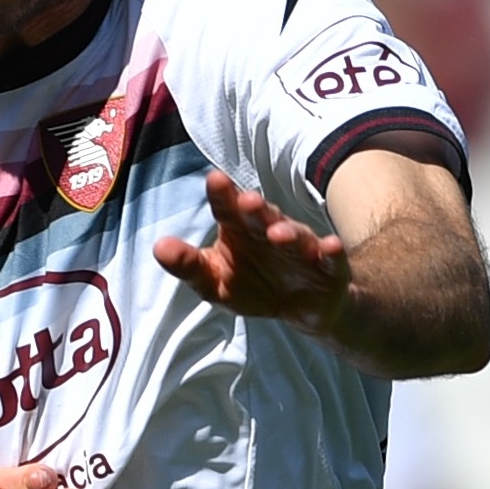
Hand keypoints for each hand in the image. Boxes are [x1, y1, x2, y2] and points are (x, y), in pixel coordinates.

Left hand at [153, 169, 350, 330]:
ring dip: (289, 232)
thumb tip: (158, 248)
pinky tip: (330, 247)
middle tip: (247, 201)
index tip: (215, 179)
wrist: (300, 309)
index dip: (223, 195)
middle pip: (262, 217)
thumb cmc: (252, 286)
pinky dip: (331, 252)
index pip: (229, 209)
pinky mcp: (327, 268)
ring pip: (295, 236)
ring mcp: (301, 248)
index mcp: (240, 230)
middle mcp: (271, 231)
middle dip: (256, 209)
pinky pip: (330, 259)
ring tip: (278, 233)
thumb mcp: (214, 282)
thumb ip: (188, 266)